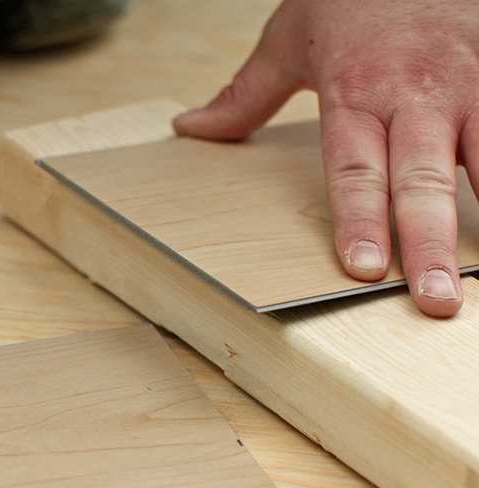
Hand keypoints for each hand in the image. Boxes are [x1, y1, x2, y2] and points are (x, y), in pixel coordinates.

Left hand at [173, 0, 478, 316]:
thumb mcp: (288, 35)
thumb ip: (244, 94)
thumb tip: (189, 128)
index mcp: (355, 91)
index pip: (353, 169)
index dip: (358, 221)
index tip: (363, 271)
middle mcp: (414, 95)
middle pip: (420, 178)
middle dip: (428, 242)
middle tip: (433, 300)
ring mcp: (470, 84)